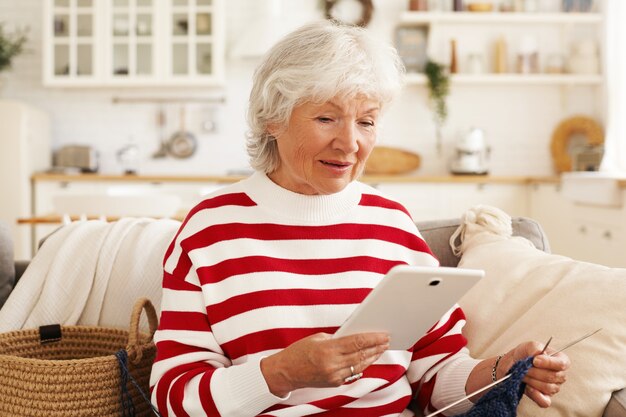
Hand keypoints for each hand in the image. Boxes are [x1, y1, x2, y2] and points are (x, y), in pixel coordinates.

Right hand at [261, 332, 389, 396]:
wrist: (286, 372)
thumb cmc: (299, 352)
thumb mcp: (317, 338)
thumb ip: (336, 338)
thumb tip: (354, 336)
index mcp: (328, 349)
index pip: (356, 342)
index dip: (372, 338)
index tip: (383, 334)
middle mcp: (332, 364)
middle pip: (361, 354)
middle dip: (376, 347)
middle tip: (387, 340)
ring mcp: (334, 375)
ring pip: (360, 365)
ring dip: (373, 356)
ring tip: (382, 348)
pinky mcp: (334, 383)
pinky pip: (353, 372)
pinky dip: (362, 364)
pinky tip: (369, 358)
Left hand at [501, 341, 570, 406]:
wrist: (514, 363)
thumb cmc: (525, 354)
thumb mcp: (529, 345)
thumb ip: (535, 348)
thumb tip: (539, 354)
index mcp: (561, 360)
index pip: (561, 364)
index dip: (548, 363)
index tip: (534, 360)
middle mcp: (560, 375)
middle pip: (552, 377)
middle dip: (534, 372)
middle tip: (524, 367)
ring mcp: (554, 387)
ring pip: (547, 388)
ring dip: (531, 380)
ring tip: (523, 373)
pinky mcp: (545, 397)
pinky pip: (545, 402)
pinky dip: (535, 394)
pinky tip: (527, 386)